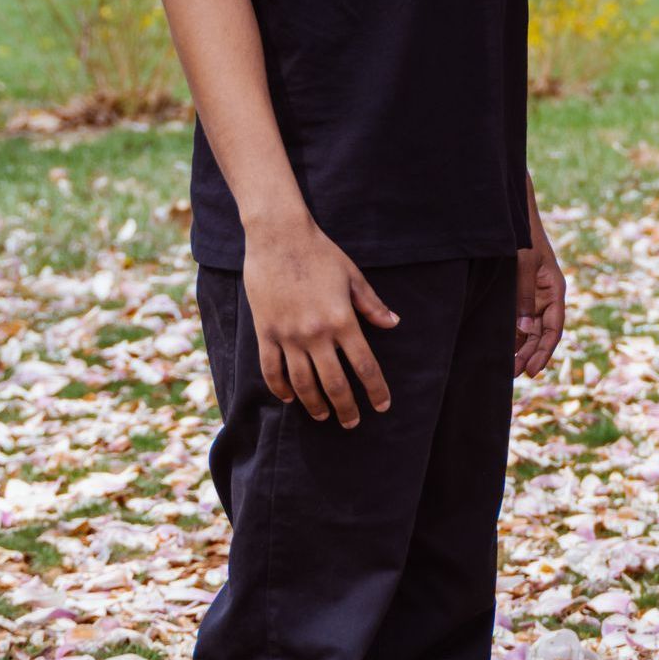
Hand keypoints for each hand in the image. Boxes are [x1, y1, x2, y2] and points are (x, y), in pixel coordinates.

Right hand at [243, 212, 396, 426]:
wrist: (279, 237)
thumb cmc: (321, 254)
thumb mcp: (353, 276)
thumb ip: (372, 305)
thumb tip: (393, 324)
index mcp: (342, 320)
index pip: (365, 366)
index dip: (376, 390)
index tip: (382, 406)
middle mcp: (316, 333)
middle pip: (335, 383)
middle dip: (346, 408)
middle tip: (352, 422)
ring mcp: (288, 335)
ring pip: (303, 383)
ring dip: (315, 404)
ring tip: (324, 416)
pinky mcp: (265, 332)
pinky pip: (272, 370)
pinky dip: (281, 389)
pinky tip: (291, 399)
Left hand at [517, 192, 565, 376]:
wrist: (513, 214)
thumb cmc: (522, 236)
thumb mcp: (523, 264)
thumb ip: (524, 296)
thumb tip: (524, 330)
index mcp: (555, 290)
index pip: (555, 329)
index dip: (545, 351)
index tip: (533, 370)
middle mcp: (546, 296)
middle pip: (542, 334)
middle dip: (530, 354)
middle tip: (515, 373)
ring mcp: (533, 296)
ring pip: (530, 330)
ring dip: (521, 348)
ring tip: (508, 367)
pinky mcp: (518, 294)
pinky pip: (518, 320)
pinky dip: (513, 335)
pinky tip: (503, 348)